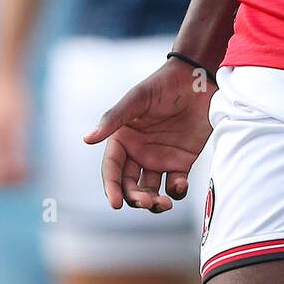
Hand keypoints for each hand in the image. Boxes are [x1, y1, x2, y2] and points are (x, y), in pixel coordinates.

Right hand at [83, 58, 214, 213]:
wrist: (196, 80)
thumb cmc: (163, 85)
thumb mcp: (137, 99)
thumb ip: (114, 118)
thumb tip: (87, 139)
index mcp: (123, 140)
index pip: (112, 170)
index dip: (111, 188)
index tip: (115, 203)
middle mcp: (138, 153)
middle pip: (130, 186)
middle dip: (135, 199)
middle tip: (146, 202)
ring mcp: (160, 159)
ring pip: (151, 191)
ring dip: (154, 202)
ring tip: (163, 203)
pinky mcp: (181, 162)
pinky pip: (175, 185)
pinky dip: (176, 191)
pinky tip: (180, 184)